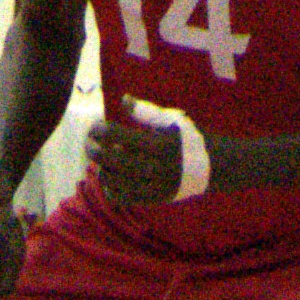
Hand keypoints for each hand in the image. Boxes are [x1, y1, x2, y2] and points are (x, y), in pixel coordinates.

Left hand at [86, 101, 201, 211]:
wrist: (210, 168)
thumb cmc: (188, 138)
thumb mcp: (172, 120)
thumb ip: (146, 111)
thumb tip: (123, 100)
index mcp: (158, 145)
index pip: (119, 136)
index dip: (101, 130)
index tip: (95, 127)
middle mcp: (154, 168)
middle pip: (112, 160)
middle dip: (95, 150)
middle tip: (88, 143)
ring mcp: (153, 187)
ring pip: (114, 181)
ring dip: (103, 168)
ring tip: (104, 159)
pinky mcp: (152, 199)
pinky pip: (123, 198)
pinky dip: (111, 188)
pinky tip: (111, 177)